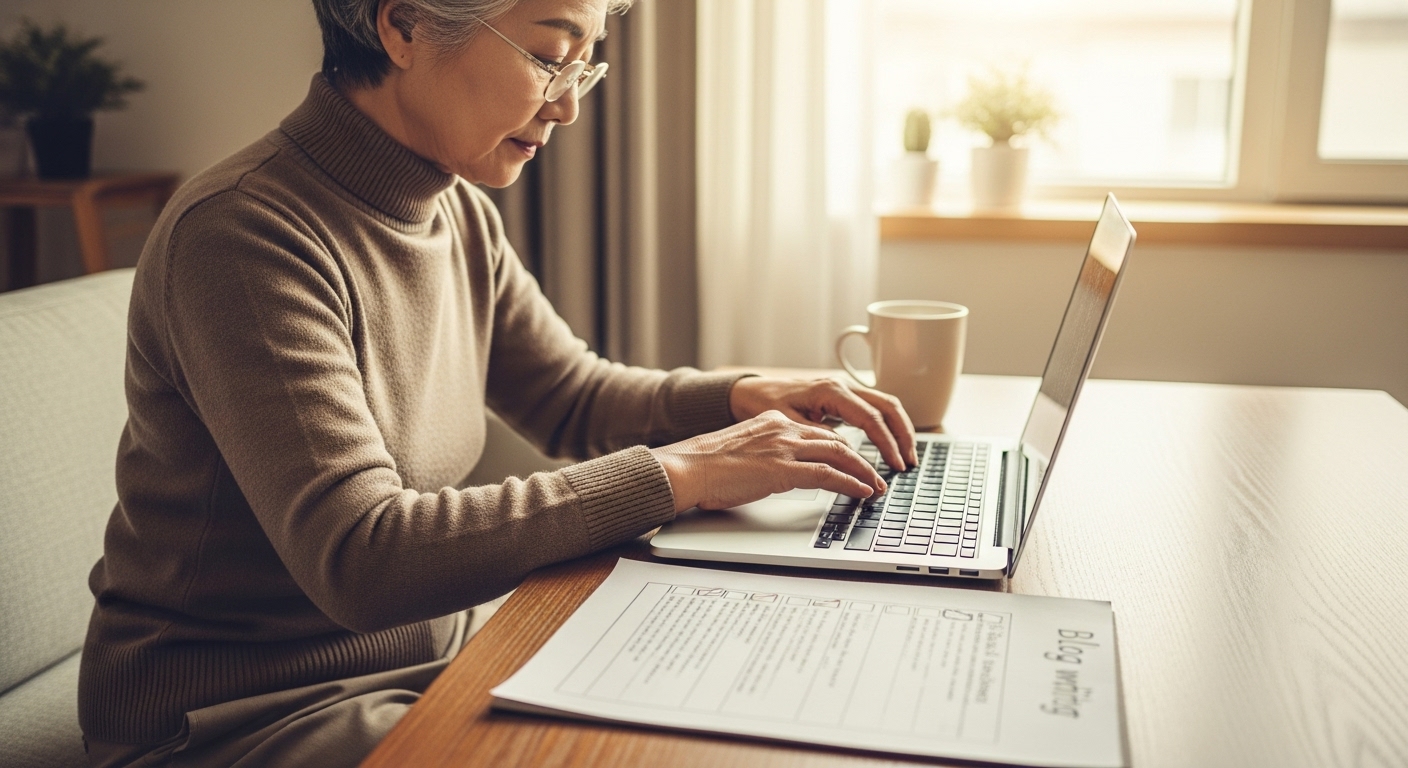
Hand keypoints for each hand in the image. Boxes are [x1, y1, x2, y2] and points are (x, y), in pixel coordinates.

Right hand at [650, 411, 886, 512]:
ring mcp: (784, 447)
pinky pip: (828, 474)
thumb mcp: (741, 451)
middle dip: (860, 459)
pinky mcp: (783, 469)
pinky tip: (862, 493)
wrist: (687, 468)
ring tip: (876, 487)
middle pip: (836, 440)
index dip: (840, 448)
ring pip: (839, 454)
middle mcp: (782, 429)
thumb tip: (771, 473)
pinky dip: (851, 484)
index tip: (851, 461)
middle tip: (874, 475)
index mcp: (772, 422)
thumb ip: (763, 455)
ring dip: (863, 472)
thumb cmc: (705, 466)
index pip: (818, 432)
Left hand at [729, 376, 918, 469]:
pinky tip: (891, 445)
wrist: (748, 391)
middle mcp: (842, 386)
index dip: (886, 444)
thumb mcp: (788, 424)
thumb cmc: (763, 404)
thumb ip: (818, 437)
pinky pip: (873, 408)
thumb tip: (846, 452)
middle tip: (909, 463)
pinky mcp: (842, 398)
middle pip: (888, 406)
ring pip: (885, 405)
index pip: (870, 418)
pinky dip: (887, 426)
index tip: (894, 466)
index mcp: (830, 391)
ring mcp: (844, 390)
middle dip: (903, 435)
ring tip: (906, 457)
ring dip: (899, 430)